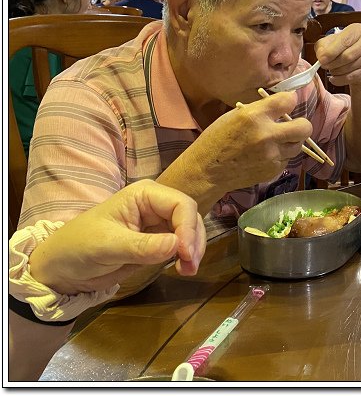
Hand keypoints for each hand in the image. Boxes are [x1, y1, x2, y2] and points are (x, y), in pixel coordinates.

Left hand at [28, 180, 205, 294]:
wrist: (61, 269)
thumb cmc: (78, 247)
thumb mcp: (107, 246)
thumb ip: (143, 246)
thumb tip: (177, 246)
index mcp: (144, 195)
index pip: (180, 204)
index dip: (188, 227)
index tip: (185, 253)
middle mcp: (155, 206)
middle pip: (189, 216)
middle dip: (194, 240)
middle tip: (190, 266)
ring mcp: (158, 225)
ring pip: (189, 232)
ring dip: (193, 250)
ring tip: (187, 271)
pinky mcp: (157, 243)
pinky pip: (180, 246)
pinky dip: (186, 257)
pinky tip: (182, 269)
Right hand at [162, 91, 312, 196]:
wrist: (208, 171)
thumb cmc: (217, 139)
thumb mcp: (235, 115)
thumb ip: (261, 110)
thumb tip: (284, 106)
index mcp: (254, 116)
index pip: (289, 101)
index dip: (290, 100)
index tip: (287, 103)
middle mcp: (267, 135)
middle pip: (304, 127)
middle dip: (301, 125)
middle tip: (292, 126)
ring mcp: (272, 155)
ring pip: (298, 145)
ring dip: (291, 141)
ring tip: (277, 141)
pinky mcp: (273, 170)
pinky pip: (287, 159)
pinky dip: (280, 156)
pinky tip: (266, 155)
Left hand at [314, 23, 360, 86]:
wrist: (353, 58)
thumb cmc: (340, 47)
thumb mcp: (328, 42)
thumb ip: (322, 46)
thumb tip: (322, 56)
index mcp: (357, 30)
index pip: (344, 41)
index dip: (331, 52)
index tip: (321, 60)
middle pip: (348, 56)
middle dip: (333, 63)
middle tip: (324, 65)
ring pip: (350, 67)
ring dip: (336, 71)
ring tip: (331, 69)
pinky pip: (352, 77)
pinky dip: (340, 79)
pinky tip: (334, 78)